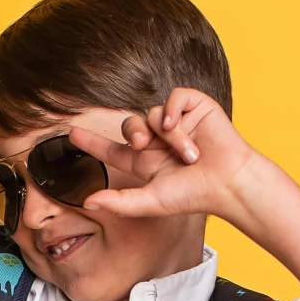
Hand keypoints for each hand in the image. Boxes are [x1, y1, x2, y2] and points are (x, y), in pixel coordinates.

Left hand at [72, 90, 259, 222]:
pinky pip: (174, 97)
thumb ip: (119, 202)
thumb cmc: (194, 195)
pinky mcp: (194, 107)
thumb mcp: (151, 201)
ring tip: (189, 155)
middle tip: (144, 145)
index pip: (112, 149)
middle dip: (133, 133)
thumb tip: (87, 202)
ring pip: (153, 114)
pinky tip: (180, 126)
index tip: (71, 134)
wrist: (228, 183)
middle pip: (130, 125)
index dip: (92, 142)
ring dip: (170, 136)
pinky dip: (174, 110)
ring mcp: (176, 122)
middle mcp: (158, 140)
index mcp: (145, 162)